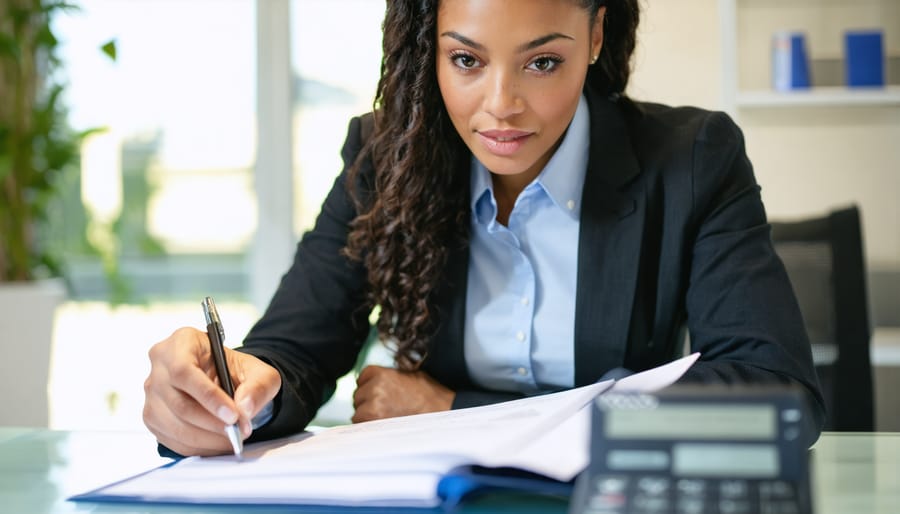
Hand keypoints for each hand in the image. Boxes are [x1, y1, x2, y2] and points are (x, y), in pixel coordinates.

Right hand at [143, 327, 281, 455]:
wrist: (224, 379)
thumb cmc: (236, 370)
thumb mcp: (259, 371)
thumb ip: (259, 385)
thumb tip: (245, 408)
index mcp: (181, 342)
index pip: (184, 371)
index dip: (208, 397)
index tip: (233, 416)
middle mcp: (160, 365)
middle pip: (178, 403)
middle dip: (212, 423)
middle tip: (238, 431)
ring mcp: (151, 393)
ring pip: (173, 425)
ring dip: (206, 438)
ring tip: (232, 439)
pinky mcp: (152, 417)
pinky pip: (171, 439)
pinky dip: (197, 447)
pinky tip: (218, 443)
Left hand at [351, 365, 453, 422]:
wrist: (442, 413)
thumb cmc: (430, 396)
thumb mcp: (409, 375)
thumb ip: (389, 376)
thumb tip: (375, 381)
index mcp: (381, 374)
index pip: (362, 377)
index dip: (369, 385)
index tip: (377, 392)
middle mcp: (374, 389)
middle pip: (358, 396)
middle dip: (368, 401)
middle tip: (386, 407)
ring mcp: (373, 408)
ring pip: (358, 413)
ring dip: (367, 416)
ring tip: (387, 417)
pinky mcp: (375, 425)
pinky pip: (362, 426)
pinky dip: (370, 427)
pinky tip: (385, 425)